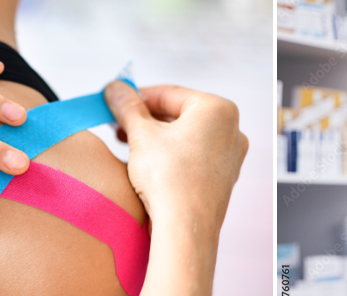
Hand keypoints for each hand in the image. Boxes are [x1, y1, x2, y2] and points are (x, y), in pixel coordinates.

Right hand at [104, 82, 247, 226]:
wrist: (185, 227)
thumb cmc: (170, 179)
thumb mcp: (141, 134)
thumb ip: (127, 107)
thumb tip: (115, 89)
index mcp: (218, 110)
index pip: (170, 94)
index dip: (138, 96)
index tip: (117, 100)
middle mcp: (231, 130)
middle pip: (179, 114)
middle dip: (146, 118)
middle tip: (118, 123)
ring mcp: (229, 156)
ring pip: (186, 136)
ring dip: (156, 136)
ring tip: (127, 142)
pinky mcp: (222, 178)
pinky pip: (193, 156)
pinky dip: (171, 154)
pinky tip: (147, 161)